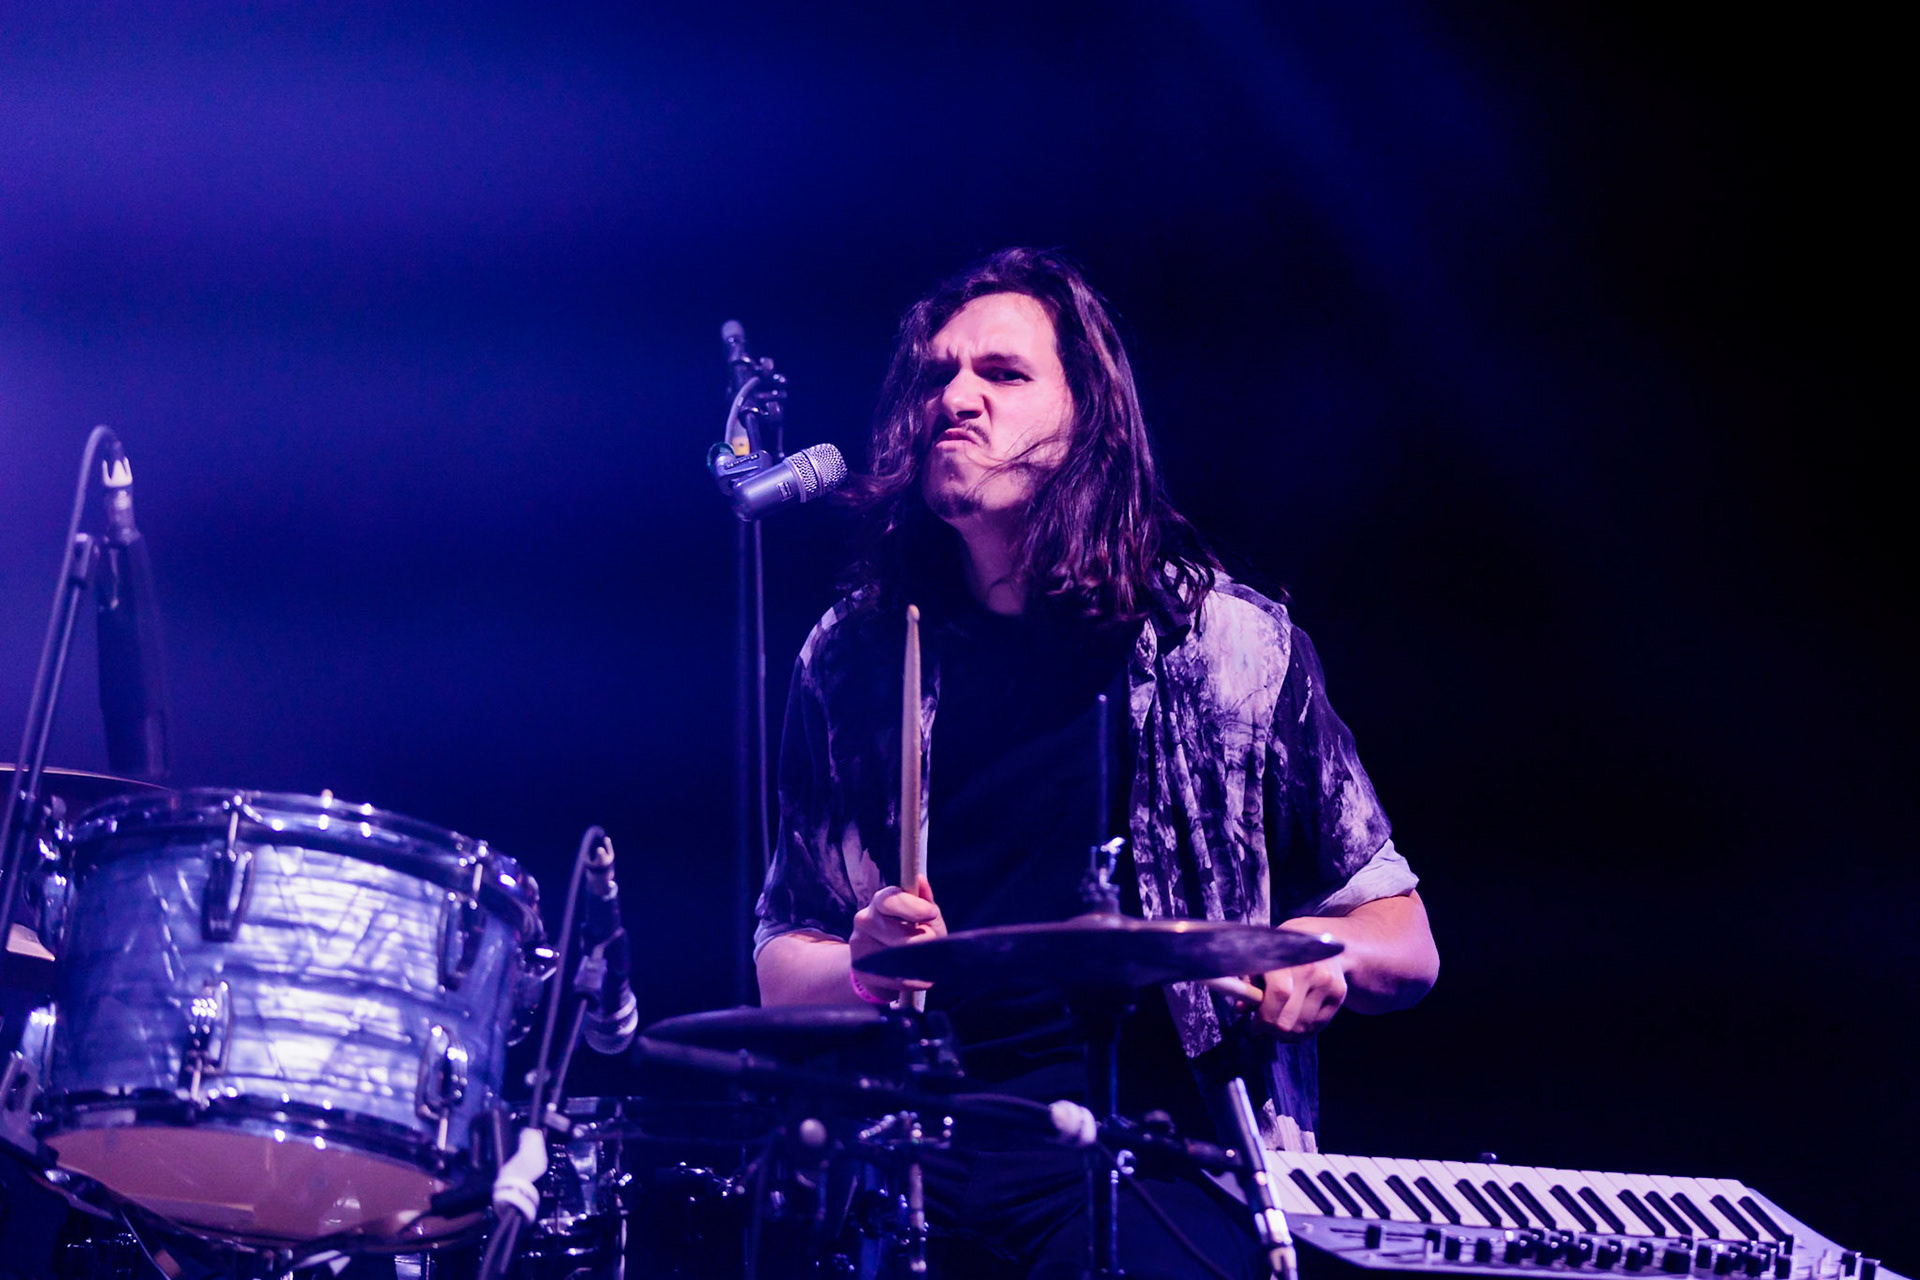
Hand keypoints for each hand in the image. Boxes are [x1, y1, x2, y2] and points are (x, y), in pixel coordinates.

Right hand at [848, 877, 945, 993]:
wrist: (883, 966)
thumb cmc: (909, 935)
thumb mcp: (921, 917)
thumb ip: (924, 901)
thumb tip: (920, 879)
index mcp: (881, 902)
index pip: (891, 900)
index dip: (914, 907)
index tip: (931, 914)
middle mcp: (865, 919)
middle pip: (898, 934)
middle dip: (921, 942)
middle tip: (929, 944)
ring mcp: (859, 944)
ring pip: (896, 958)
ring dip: (918, 964)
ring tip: (925, 962)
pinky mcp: (860, 969)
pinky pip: (893, 978)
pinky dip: (911, 981)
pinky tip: (916, 977)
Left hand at [1206, 957, 1349, 1040]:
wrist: (1322, 939)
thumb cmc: (1285, 950)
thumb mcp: (1264, 958)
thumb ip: (1251, 982)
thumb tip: (1241, 1008)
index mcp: (1289, 958)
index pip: (1279, 994)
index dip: (1264, 1016)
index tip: (1254, 1025)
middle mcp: (1312, 970)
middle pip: (1289, 1018)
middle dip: (1271, 1028)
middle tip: (1263, 1026)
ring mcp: (1328, 983)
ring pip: (1302, 1027)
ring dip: (1285, 1033)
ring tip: (1277, 1023)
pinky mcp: (1339, 994)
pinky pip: (1316, 1027)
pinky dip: (1301, 1032)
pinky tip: (1292, 1023)